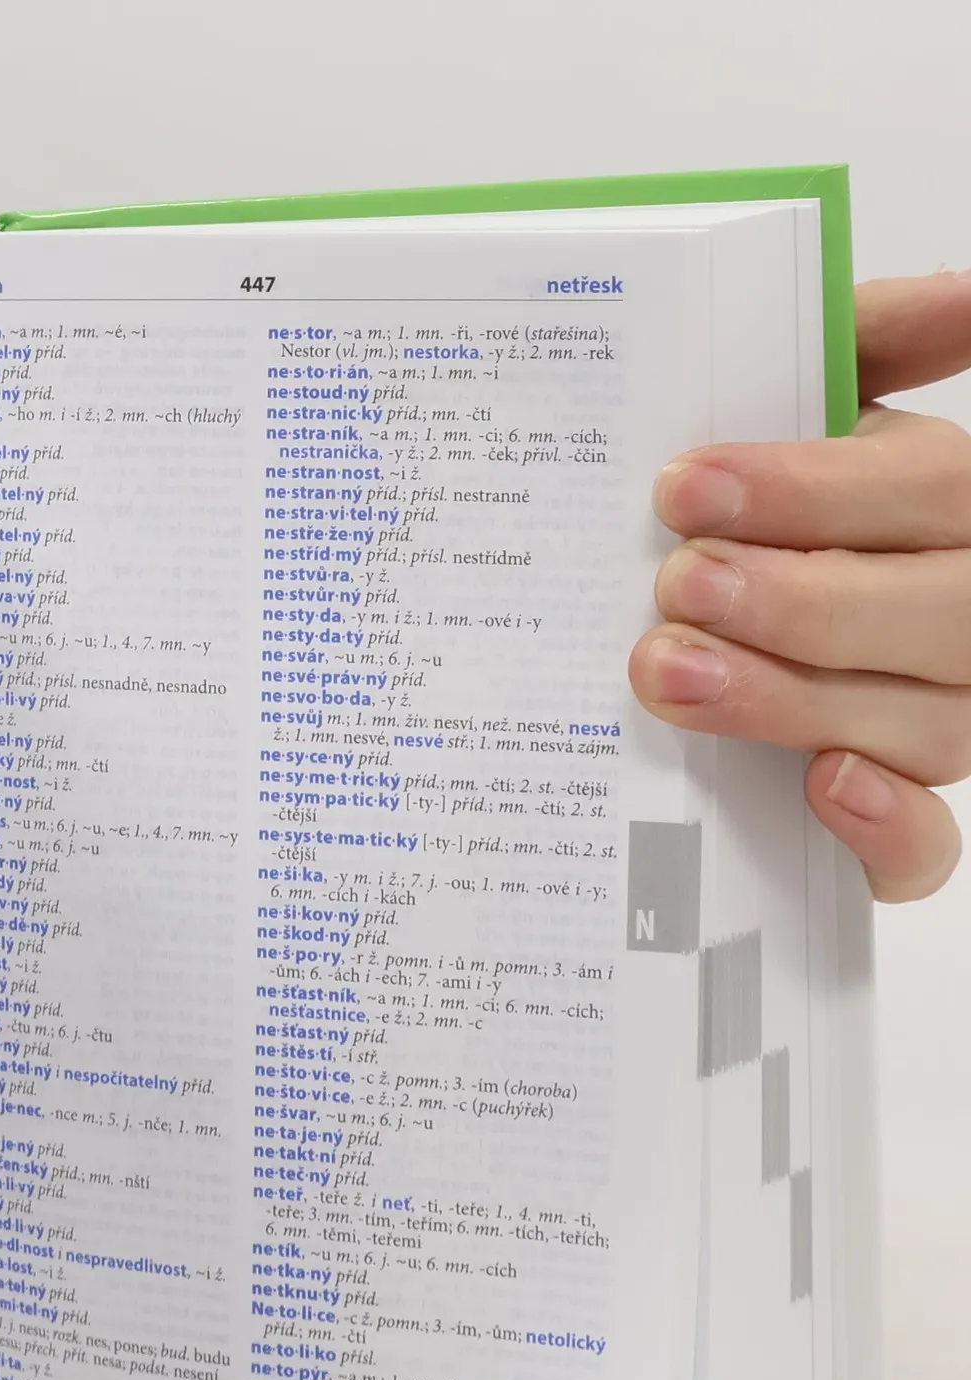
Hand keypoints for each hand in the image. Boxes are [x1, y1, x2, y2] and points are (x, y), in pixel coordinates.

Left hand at [630, 271, 970, 901]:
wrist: (696, 609)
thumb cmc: (750, 516)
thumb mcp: (801, 416)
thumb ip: (859, 344)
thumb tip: (965, 298)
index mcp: (943, 510)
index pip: (930, 491)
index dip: (816, 490)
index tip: (686, 486)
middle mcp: (962, 616)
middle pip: (942, 612)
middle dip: (800, 599)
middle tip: (676, 584)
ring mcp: (940, 722)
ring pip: (923, 725)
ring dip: (794, 700)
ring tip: (669, 671)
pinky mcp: (893, 822)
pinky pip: (925, 849)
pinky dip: (886, 829)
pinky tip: (823, 786)